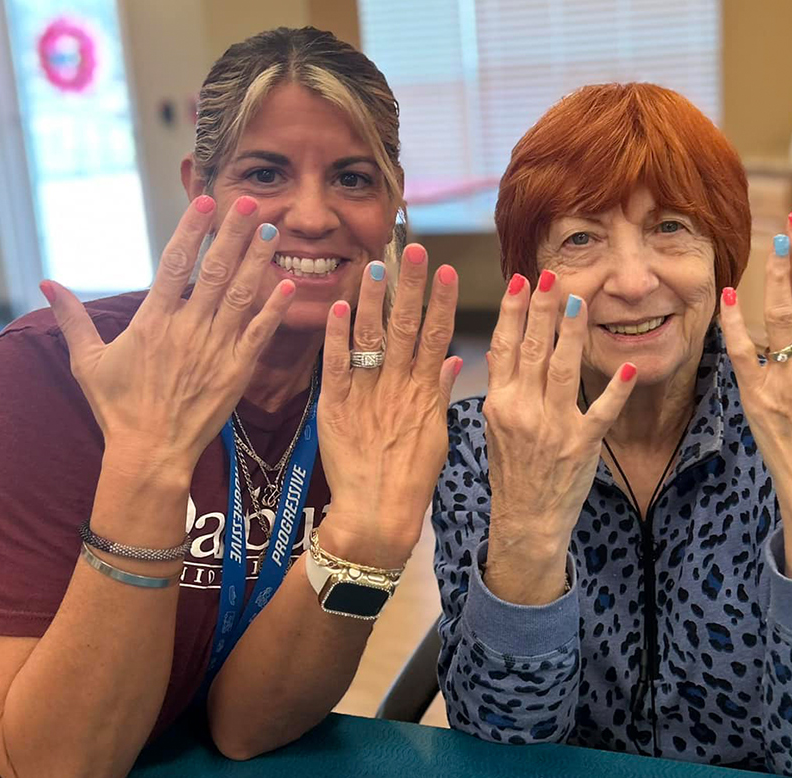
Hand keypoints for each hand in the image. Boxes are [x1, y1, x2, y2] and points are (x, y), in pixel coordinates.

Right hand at [42, 195, 293, 478]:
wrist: (151, 453)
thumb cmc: (119, 408)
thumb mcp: (88, 361)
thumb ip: (72, 318)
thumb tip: (46, 283)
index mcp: (153, 321)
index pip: (174, 263)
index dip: (192, 229)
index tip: (207, 201)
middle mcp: (188, 328)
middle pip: (214, 270)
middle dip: (233, 233)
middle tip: (251, 202)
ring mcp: (216, 349)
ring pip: (241, 295)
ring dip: (257, 261)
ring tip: (271, 231)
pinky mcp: (237, 371)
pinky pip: (259, 334)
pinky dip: (274, 309)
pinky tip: (287, 284)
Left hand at [315, 244, 460, 569]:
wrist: (377, 515)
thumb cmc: (410, 480)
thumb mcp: (436, 434)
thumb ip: (441, 391)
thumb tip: (456, 358)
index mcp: (425, 392)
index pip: (438, 336)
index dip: (442, 302)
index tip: (446, 270)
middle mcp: (398, 387)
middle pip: (408, 327)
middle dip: (412, 285)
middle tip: (414, 248)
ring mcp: (367, 395)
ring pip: (372, 338)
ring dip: (373, 298)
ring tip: (375, 263)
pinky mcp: (335, 407)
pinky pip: (335, 366)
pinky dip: (336, 336)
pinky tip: (337, 306)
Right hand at [482, 272, 637, 604]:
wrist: (525, 520)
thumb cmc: (511, 472)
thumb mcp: (493, 427)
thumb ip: (501, 387)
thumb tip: (502, 347)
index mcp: (499, 403)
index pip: (504, 347)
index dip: (511, 312)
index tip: (519, 281)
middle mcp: (523, 410)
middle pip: (532, 350)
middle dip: (541, 309)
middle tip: (551, 276)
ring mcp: (553, 427)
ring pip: (564, 370)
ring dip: (572, 334)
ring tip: (579, 301)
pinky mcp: (582, 444)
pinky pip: (602, 410)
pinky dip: (616, 388)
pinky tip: (627, 363)